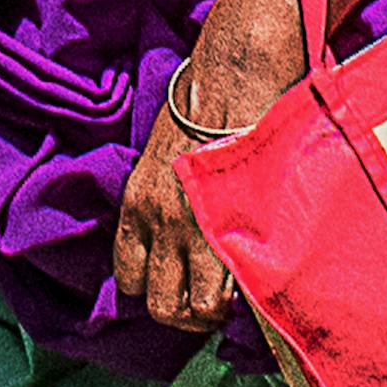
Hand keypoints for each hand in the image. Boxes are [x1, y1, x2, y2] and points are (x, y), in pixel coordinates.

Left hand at [106, 0, 306, 328]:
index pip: (128, 280)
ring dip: (217, 312)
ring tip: (239, 296)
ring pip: (196, 311)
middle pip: (160, 307)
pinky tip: (259, 282)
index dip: (156, 289)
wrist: (237, 72)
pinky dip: (245, 297)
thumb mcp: (164, 156)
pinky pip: (234, 291)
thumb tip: (180, 235)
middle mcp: (159, 224)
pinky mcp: (236, 225)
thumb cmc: (206, 105)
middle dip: (187, 314)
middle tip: (215, 301)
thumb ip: (164, 199)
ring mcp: (198, 228)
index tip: (182, 282)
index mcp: (136, 205)